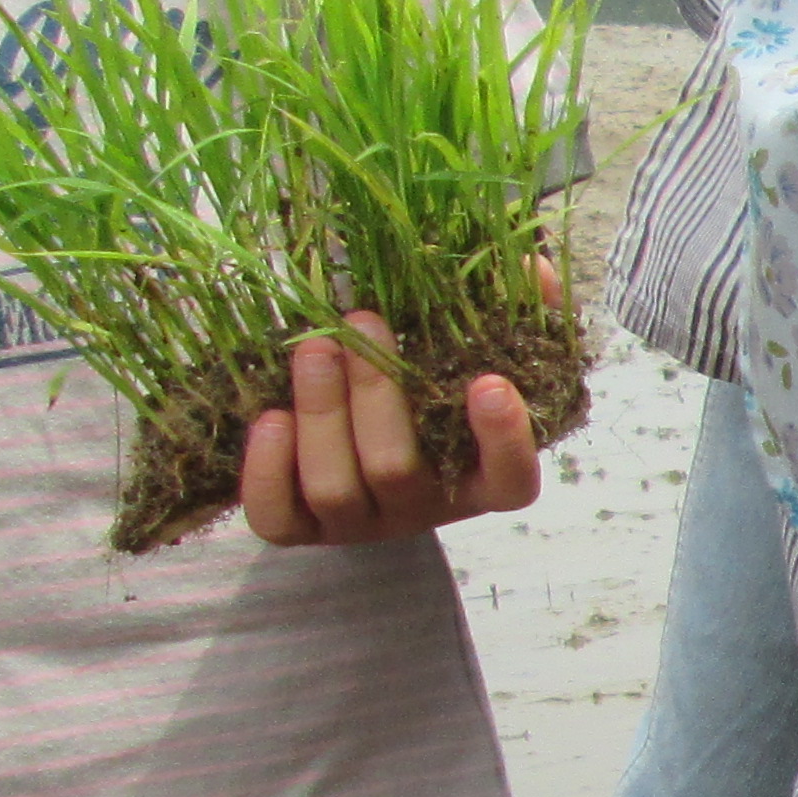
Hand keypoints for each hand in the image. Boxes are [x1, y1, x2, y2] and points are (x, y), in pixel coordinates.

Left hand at [239, 275, 555, 546]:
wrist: (360, 441)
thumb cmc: (428, 390)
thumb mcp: (472, 352)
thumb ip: (512, 313)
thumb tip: (529, 268)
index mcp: (478, 478)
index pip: (510, 480)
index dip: (504, 441)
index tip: (491, 382)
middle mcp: (422, 509)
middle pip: (398, 471)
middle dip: (376, 394)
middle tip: (363, 322)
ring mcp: (360, 524)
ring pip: (334, 488)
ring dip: (322, 413)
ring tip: (313, 347)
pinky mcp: (302, 529)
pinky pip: (278, 517)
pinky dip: (269, 469)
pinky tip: (272, 417)